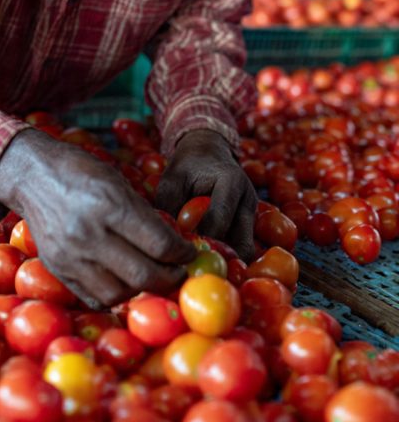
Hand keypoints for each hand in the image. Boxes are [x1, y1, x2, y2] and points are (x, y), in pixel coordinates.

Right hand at [0, 128, 195, 307]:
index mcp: (109, 204)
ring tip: (152, 278)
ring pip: (120, 293)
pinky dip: (115, 295)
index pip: (159, 244)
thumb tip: (173, 244)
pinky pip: (94, 297)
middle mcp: (89, 233)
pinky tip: (124, 283)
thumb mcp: (117, 181)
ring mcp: (70, 256)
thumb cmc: (80, 171)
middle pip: (143, 275)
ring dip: (142, 289)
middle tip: (178, 273)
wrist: (32, 175)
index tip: (190, 253)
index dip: (182, 253)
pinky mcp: (57, 269)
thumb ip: (143, 214)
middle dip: (170, 278)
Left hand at [155, 130, 257, 261]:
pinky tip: (209, 260)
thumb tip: (169, 240)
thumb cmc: (187, 164)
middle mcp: (248, 199)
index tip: (181, 254)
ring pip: (243, 248)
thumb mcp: (172, 178)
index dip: (200, 240)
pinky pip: (240, 245)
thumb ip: (168, 206)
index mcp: (231, 182)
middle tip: (195, 271)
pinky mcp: (248, 222)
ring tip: (201, 268)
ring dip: (225, 259)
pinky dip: (227, 254)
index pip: (218, 221)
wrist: (208, 150)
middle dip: (219, 259)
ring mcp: (252, 212)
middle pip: (240, 242)